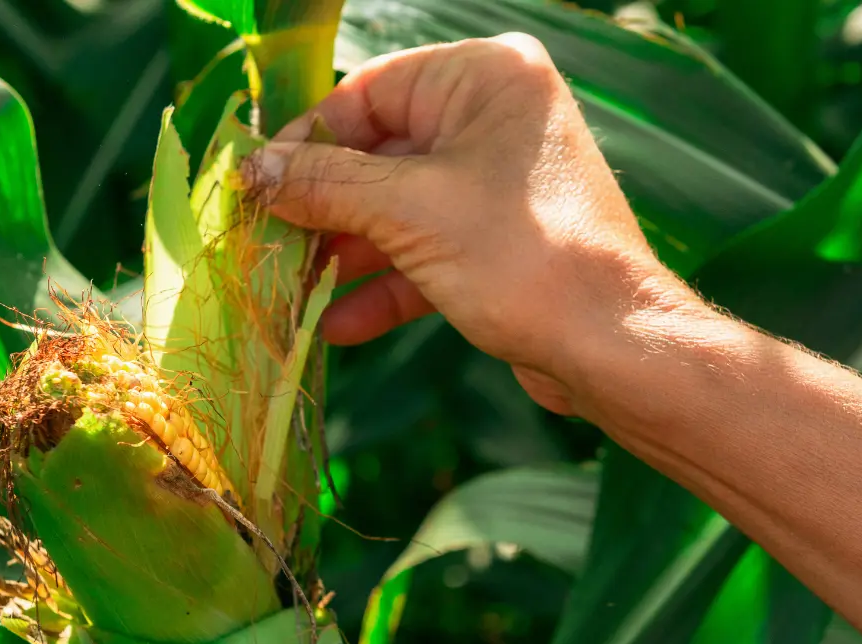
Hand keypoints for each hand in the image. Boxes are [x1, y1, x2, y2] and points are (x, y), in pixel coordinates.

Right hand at [241, 34, 697, 415]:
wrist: (612, 347)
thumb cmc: (519, 257)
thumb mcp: (407, 212)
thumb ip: (323, 184)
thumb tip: (249, 168)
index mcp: (484, 78)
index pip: (368, 92)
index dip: (305, 141)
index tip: (255, 184)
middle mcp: (494, 118)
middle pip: (377, 154)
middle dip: (320, 208)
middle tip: (263, 242)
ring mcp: (497, 182)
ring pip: (397, 208)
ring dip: (344, 253)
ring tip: (289, 289)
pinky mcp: (497, 240)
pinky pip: (425, 249)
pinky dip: (385, 283)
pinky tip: (338, 325)